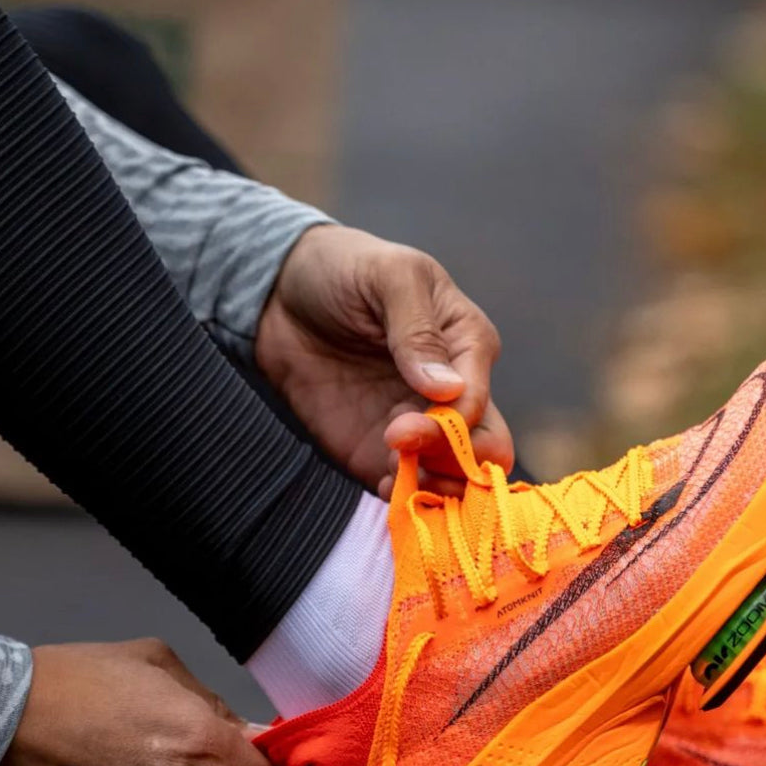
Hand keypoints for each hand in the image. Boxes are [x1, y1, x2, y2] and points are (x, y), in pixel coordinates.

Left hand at [256, 225, 512, 494]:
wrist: (280, 293)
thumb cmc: (345, 269)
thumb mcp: (388, 277)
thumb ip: (417, 330)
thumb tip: (447, 390)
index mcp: (467, 345)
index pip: (480, 400)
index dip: (454, 422)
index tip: (404, 421)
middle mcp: (451, 393)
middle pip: (485, 448)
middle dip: (453, 458)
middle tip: (399, 442)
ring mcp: (417, 425)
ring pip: (455, 476)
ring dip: (432, 482)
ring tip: (390, 466)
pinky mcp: (378, 451)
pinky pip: (408, 487)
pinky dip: (404, 496)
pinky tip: (384, 486)